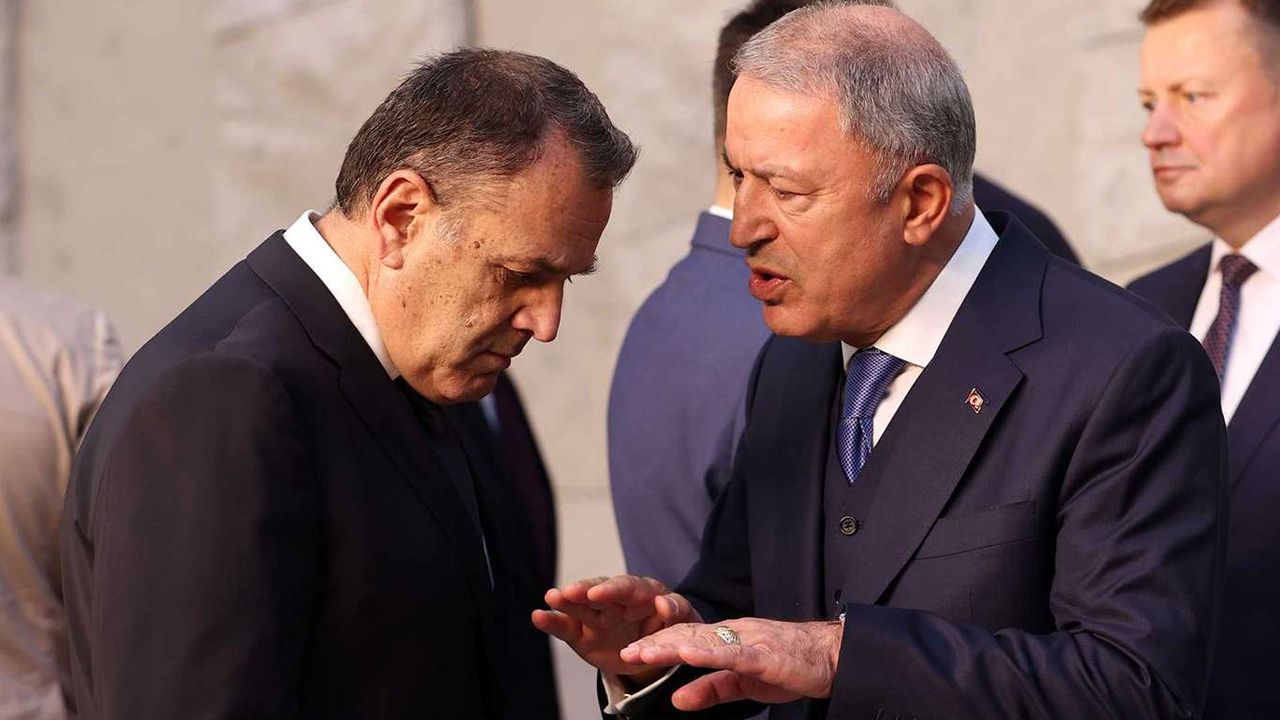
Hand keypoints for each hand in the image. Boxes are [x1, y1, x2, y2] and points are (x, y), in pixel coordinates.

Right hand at [532, 574, 702, 681]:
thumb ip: (678, 611)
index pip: (627, 587)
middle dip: (585, 590)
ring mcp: (597, 616)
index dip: (613, 590)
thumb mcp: (685, 621)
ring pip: (579, 605)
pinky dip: (552, 622)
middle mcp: (616, 600)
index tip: (599, 594)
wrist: (657, 653)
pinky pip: (566, 628)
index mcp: (643, 593)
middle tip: (569, 592)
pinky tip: (538, 616)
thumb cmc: (674, 630)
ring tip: (551, 597)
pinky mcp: (583, 635)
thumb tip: (664, 603)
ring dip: (565, 601)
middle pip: (599, 591)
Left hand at [619, 617, 843, 709]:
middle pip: (689, 637)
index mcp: (728, 639)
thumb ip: (710, 689)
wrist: (832, 657)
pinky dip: (710, 652)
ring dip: (673, 645)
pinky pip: (733, 653)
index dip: (658, 645)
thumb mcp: (742, 684)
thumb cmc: (789, 667)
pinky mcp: (765, 655)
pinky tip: (689, 654)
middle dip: (656, 644)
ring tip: (646, 651)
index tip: (629, 653)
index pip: (687, 640)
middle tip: (626, 651)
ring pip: (705, 641)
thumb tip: (676, 699)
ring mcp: (749, 641)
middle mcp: (734, 634)